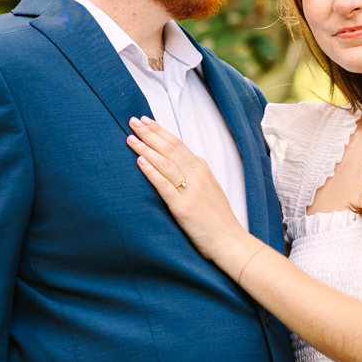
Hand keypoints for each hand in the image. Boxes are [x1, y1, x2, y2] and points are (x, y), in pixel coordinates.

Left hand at [128, 117, 256, 268]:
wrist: (229, 241)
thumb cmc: (218, 219)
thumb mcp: (210, 189)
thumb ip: (196, 174)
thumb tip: (180, 163)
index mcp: (203, 170)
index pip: (178, 144)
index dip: (161, 131)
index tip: (146, 121)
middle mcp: (197, 176)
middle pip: (170, 148)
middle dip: (150, 133)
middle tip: (133, 122)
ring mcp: (190, 191)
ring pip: (165, 163)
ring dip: (146, 148)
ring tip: (131, 138)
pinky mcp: (183, 207)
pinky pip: (164, 185)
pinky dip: (151, 171)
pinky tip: (140, 161)